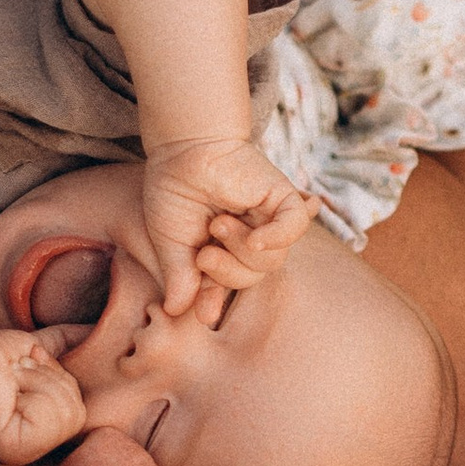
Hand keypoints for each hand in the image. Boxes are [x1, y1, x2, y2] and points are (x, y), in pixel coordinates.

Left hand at [0, 328, 88, 464]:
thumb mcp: (36, 346)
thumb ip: (66, 342)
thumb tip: (95, 328)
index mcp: (50, 425)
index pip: (82, 404)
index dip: (58, 376)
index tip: (31, 361)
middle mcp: (43, 443)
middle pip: (77, 408)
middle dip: (47, 379)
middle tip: (17, 375)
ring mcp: (32, 450)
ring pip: (65, 411)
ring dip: (36, 383)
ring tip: (11, 383)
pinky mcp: (19, 449)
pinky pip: (49, 419)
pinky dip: (31, 396)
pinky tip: (9, 396)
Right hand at [140, 135, 315, 316]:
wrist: (181, 151)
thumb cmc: (172, 192)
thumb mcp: (170, 243)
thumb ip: (179, 276)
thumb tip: (176, 311)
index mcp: (222, 253)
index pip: (226, 289)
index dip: (215, 303)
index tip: (204, 314)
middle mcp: (248, 241)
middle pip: (252, 277)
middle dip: (226, 273)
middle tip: (204, 252)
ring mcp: (267, 221)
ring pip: (272, 260)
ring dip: (241, 249)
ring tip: (219, 224)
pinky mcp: (281, 199)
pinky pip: (294, 228)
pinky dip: (277, 237)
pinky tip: (255, 236)